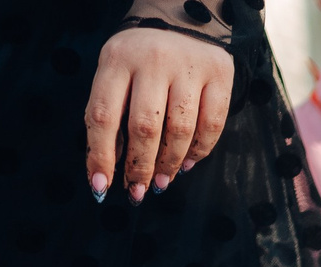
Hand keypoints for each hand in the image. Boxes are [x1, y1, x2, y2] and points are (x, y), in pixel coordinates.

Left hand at [86, 23, 232, 204]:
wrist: (184, 22)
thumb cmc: (141, 59)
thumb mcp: (116, 73)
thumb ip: (111, 112)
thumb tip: (109, 166)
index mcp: (117, 59)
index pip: (102, 114)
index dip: (101, 155)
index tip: (102, 187)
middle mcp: (152, 61)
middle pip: (144, 126)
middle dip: (140, 167)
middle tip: (139, 191)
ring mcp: (188, 68)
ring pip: (179, 129)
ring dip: (169, 164)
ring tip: (162, 183)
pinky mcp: (219, 77)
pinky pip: (212, 125)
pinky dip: (199, 151)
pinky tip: (186, 164)